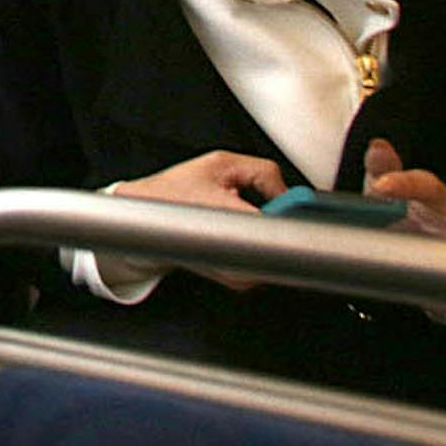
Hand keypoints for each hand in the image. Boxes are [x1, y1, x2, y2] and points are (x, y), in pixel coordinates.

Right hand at [118, 151, 287, 290]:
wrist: (146, 220)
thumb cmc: (175, 191)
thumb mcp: (221, 163)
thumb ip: (264, 172)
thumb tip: (289, 192)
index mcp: (236, 223)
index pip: (289, 227)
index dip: (300, 212)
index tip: (300, 203)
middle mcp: (240, 259)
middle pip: (289, 242)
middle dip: (286, 219)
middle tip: (269, 202)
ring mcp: (241, 277)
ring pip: (278, 253)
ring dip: (272, 232)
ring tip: (243, 214)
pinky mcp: (240, 282)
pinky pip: (266, 261)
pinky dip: (261, 244)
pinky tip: (239, 228)